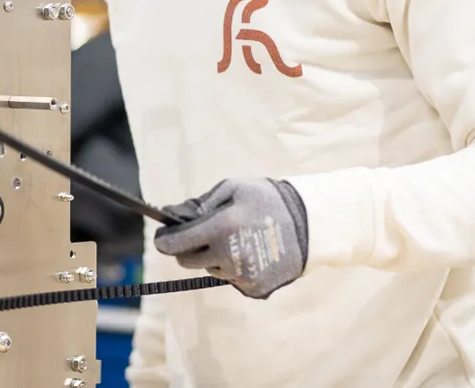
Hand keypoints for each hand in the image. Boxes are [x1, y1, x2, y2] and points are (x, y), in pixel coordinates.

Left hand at [153, 178, 308, 299]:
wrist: (311, 225)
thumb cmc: (269, 199)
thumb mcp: (234, 188)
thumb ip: (201, 202)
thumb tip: (171, 214)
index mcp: (220, 228)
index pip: (175, 244)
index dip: (164, 240)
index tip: (163, 236)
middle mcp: (227, 256)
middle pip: (187, 261)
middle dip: (189, 248)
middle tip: (203, 234)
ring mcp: (241, 275)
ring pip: (211, 270)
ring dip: (215, 257)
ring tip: (237, 239)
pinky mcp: (254, 288)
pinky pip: (231, 279)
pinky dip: (234, 268)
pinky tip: (251, 252)